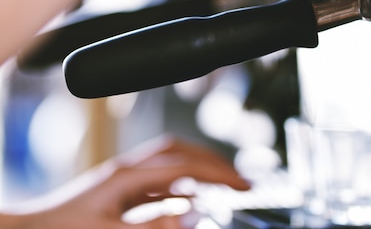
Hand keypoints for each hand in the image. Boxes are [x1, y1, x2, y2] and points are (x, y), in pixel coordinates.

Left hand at [6, 136, 248, 228]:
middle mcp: (129, 169)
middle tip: (241, 183)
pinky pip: (162, 179)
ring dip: (201, 170)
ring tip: (224, 186)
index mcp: (128, 175)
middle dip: (215, 163)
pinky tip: (192, 201)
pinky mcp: (122, 188)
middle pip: (182, 152)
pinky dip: (184, 186)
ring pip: (174, 161)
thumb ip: (153, 227)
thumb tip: (193, 213)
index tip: (243, 187)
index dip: (219, 174)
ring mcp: (125, 177)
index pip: (186, 165)